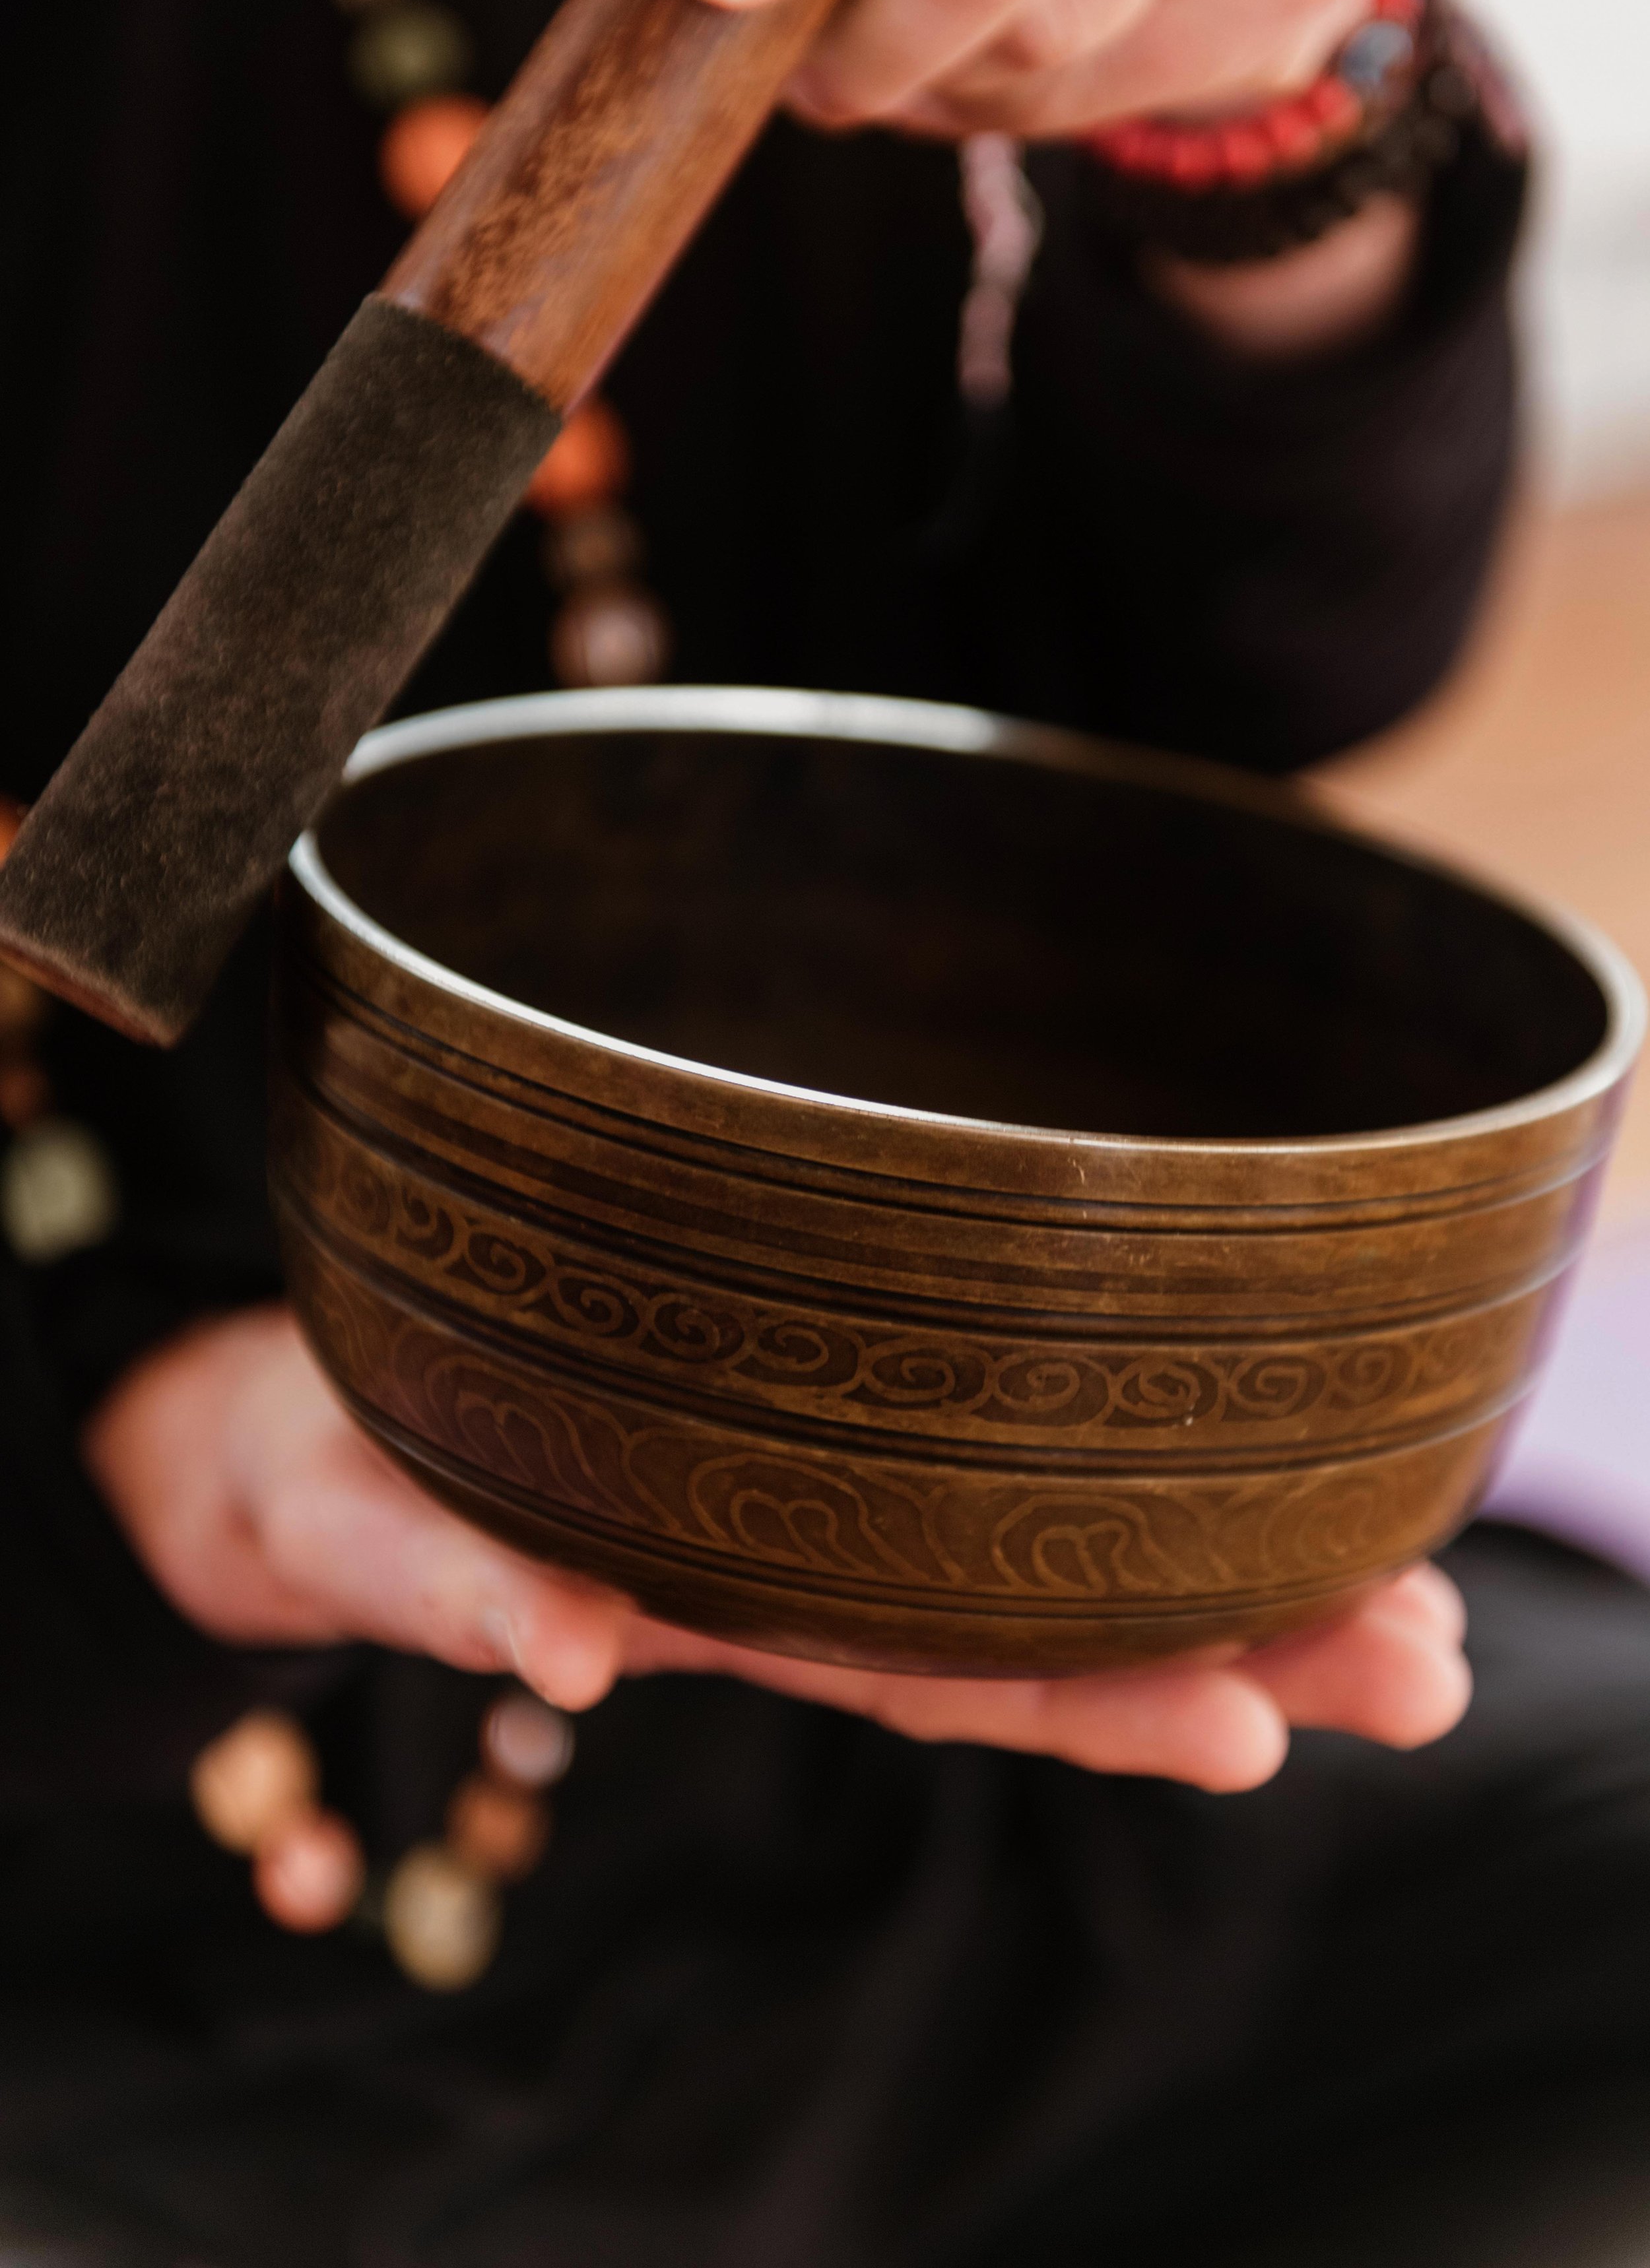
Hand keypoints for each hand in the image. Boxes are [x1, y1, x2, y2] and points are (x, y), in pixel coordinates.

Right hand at [86, 1306, 1470, 1794]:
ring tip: (1409, 1585)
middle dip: (1232, 1643)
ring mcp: (812, 1482)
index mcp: (718, 1597)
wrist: (319, 1422)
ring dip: (1224, 1566)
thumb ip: (461, 1585)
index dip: (1091, 1697)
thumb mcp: (378, 1538)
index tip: (1256, 1718)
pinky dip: (1105, 1458)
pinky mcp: (795, 1393)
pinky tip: (1254, 1452)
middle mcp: (804, 1552)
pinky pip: (969, 1436)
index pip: (931, 1666)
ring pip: (1039, 1539)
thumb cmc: (347, 1475)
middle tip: (1421, 1655)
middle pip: (1040, 1615)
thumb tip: (575, 1652)